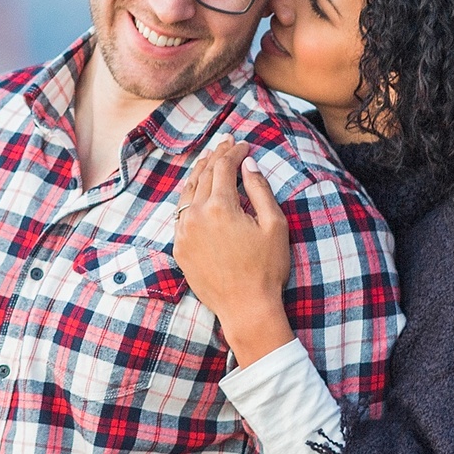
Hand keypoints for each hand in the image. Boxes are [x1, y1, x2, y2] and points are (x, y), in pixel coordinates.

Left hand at [172, 141, 295, 365]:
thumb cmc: (267, 269)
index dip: (234, 152)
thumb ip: (260, 190)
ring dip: (199, 173)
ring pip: (187, 192)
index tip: (245, 145)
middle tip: (227, 144)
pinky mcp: (179, 249)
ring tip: (209, 160)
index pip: (223, 168)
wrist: (246, 309)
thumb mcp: (274, 225)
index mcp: (220, 207)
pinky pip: (180, 214)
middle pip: (203, 175)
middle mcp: (195, 216)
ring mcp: (183, 233)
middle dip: (216, 156)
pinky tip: (195, 192)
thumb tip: (249, 163)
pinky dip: (188, 197)